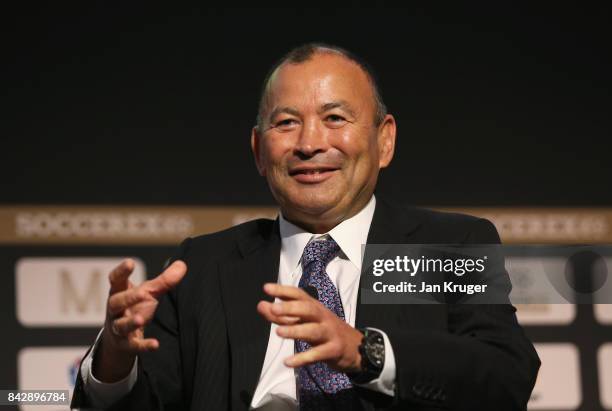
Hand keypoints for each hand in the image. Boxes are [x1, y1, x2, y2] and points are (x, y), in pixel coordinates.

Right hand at [92, 258, 186, 381]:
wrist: (120, 339)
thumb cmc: (135, 308)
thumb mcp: (148, 293)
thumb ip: (163, 281)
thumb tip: (182, 265)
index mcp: (119, 293)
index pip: (116, 280)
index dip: (121, 271)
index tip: (130, 263)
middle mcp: (116, 310)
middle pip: (116, 302)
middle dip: (129, 298)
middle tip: (144, 293)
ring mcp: (118, 328)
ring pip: (120, 325)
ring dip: (130, 322)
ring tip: (141, 319)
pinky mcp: (125, 345)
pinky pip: (133, 346)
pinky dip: (144, 345)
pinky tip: (155, 344)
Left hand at [257, 283, 362, 372]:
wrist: (356, 347)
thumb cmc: (325, 330)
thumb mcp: (305, 321)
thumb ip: (282, 315)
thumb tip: (261, 306)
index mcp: (314, 307)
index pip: (299, 295)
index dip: (283, 290)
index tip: (266, 288)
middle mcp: (322, 317)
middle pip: (308, 309)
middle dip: (291, 308)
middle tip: (274, 308)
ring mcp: (329, 333)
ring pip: (313, 330)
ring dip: (295, 330)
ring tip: (278, 332)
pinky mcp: (333, 350)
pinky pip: (317, 354)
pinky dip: (303, 358)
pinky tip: (288, 362)